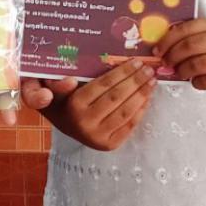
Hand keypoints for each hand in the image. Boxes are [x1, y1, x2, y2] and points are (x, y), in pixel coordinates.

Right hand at [21, 60, 154, 150]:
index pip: (103, 85)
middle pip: (117, 97)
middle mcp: (86, 123)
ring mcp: (98, 137)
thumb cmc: (61, 100)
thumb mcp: (53, 87)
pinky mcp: (109, 145)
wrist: (64, 125)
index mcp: (74, 105)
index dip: (122, 72)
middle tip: (149, 68)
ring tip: (152, 81)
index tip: (136, 61)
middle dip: (136, 81)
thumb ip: (58, 81)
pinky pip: (130, 125)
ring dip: (143, 94)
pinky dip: (142, 109)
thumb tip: (70, 80)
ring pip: (126, 112)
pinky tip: (147, 97)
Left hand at [155, 17, 205, 94]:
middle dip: (172, 56)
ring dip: (183, 71)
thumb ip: (201, 37)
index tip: (158, 49)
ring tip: (181, 73)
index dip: (168, 39)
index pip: (188, 28)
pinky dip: (197, 83)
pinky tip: (197, 82)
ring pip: (198, 64)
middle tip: (166, 63)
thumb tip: (167, 48)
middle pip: (190, 46)